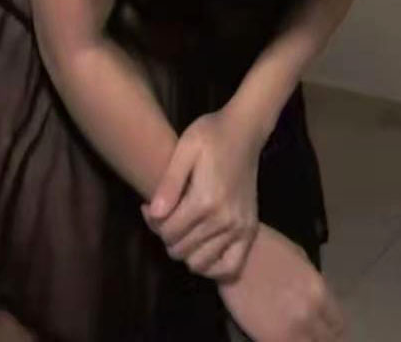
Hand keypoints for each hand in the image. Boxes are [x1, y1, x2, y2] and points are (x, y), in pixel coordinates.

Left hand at [141, 106, 261, 281]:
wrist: (245, 131)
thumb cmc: (211, 135)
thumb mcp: (185, 148)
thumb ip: (169, 183)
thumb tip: (153, 214)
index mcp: (205, 199)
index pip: (168, 232)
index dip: (152, 222)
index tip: (149, 206)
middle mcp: (225, 219)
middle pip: (180, 250)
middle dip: (166, 235)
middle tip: (165, 214)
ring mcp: (240, 227)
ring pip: (200, 263)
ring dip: (185, 251)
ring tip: (182, 228)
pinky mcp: (250, 230)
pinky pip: (230, 268)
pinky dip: (213, 267)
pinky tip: (202, 248)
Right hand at [218, 224, 345, 341]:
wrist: (233, 253)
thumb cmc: (266, 247)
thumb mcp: (300, 258)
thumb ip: (313, 282)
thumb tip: (320, 297)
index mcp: (320, 293)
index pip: (338, 324)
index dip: (334, 329)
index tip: (327, 329)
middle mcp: (310, 316)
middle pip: (327, 341)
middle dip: (322, 338)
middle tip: (312, 334)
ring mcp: (290, 331)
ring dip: (305, 340)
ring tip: (297, 334)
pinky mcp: (268, 339)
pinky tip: (283, 336)